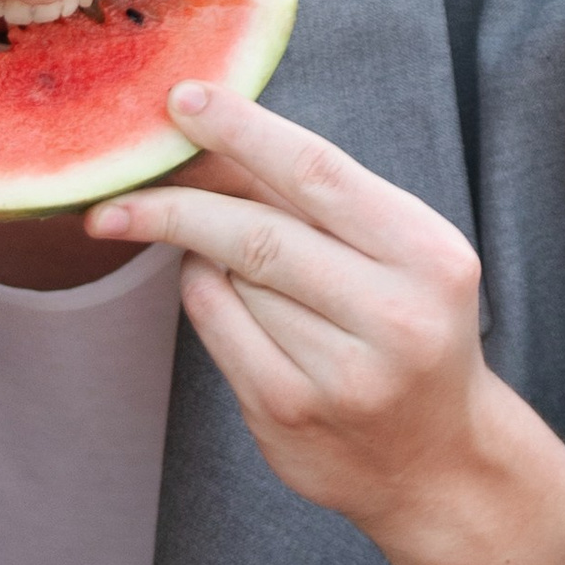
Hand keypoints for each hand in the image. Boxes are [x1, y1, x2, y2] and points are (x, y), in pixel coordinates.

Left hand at [90, 83, 564, 564]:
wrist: (439, 463)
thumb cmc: (412, 331)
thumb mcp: (405, 256)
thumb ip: (327, 201)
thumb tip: (214, 133)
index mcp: (430, 256)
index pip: (318, 173)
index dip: (242, 130)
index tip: (182, 101)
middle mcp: (394, 315)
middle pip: (257, 232)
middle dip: (180, 201)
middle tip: (124, 190)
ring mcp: (339, 373)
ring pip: (231, 277)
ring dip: (204, 252)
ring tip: (221, 253)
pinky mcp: (288, 412)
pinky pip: (214, 326)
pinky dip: (203, 294)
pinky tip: (221, 291)